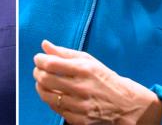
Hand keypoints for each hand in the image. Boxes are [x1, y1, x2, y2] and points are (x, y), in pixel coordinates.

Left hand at [33, 40, 161, 124]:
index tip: (38, 58)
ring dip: (40, 87)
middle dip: (37, 72)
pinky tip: (54, 94)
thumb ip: (64, 53)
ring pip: (47, 96)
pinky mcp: (78, 119)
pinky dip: (51, 100)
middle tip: (38, 70)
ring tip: (43, 82)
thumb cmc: (104, 78)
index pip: (51, 64)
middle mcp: (81, 88)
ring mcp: (79, 105)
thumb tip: (45, 45)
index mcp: (84, 70)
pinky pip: (56, 109)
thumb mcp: (88, 61)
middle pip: (46, 80)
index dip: (39, 60)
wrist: (124, 103)